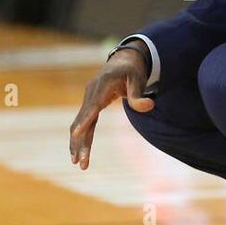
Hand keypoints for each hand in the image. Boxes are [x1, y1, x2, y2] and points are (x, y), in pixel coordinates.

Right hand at [69, 44, 154, 170]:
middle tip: (80, 163)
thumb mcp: (138, 79)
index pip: (92, 107)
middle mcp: (91, 94)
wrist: (122, 61)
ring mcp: (89, 100)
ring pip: (80, 124)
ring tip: (78, 164)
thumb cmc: (131, 70)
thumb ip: (140, 95)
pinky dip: (80, 137)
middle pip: (83, 121)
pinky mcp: (90, 105)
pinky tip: (78, 152)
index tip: (75, 133)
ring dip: (78, 144)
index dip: (84, 120)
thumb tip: (150, 105)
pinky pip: (83, 123)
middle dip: (80, 143)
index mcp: (102, 87)